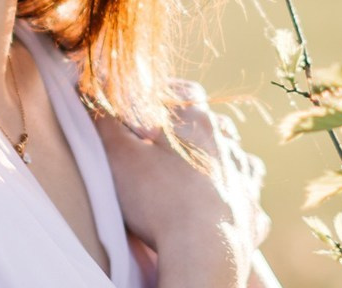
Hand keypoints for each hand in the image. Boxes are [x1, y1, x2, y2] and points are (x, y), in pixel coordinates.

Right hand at [96, 84, 269, 287]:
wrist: (204, 252)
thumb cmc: (159, 199)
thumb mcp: (119, 156)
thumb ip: (104, 120)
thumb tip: (88, 90)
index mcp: (197, 122)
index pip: (187, 91)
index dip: (168, 96)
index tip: (150, 112)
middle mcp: (228, 144)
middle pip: (214, 124)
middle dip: (194, 131)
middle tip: (169, 147)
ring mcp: (245, 179)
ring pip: (237, 157)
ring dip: (221, 161)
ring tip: (199, 176)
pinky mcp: (253, 213)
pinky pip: (250, 199)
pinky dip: (238, 200)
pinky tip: (224, 209)